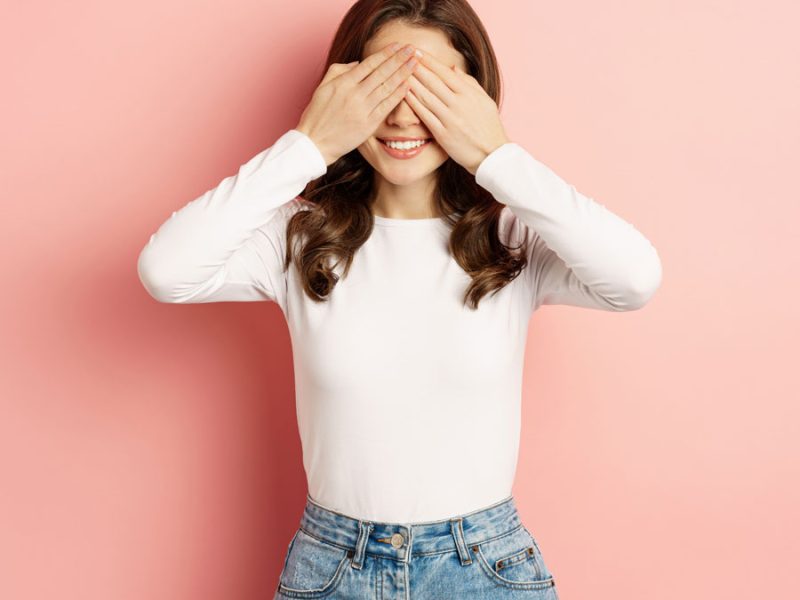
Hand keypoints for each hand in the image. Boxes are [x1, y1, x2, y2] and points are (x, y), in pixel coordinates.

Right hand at [295, 43, 419, 165]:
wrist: (315, 142)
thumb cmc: (317, 114)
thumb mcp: (323, 87)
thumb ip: (339, 70)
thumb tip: (358, 62)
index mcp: (343, 83)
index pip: (370, 63)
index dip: (386, 53)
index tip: (398, 45)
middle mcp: (355, 94)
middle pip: (382, 72)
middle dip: (399, 59)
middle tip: (413, 49)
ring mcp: (363, 109)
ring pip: (387, 87)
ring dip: (403, 74)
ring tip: (415, 63)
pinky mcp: (369, 124)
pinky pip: (387, 106)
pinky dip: (398, 95)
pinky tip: (408, 85)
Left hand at [404, 52, 510, 174]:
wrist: (492, 154)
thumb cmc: (489, 126)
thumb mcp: (484, 100)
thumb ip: (469, 83)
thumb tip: (453, 68)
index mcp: (469, 94)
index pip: (445, 72)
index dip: (429, 61)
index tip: (417, 51)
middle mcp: (459, 104)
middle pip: (433, 82)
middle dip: (416, 67)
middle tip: (402, 56)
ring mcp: (450, 119)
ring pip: (426, 96)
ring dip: (411, 83)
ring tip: (399, 72)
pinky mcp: (443, 134)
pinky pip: (425, 116)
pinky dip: (414, 104)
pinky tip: (404, 94)